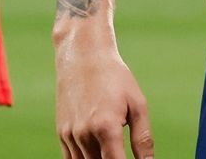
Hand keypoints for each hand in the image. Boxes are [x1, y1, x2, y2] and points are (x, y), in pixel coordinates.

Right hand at [54, 42, 154, 158]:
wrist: (83, 57)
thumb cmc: (115, 78)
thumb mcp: (137, 104)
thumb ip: (143, 138)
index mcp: (106, 127)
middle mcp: (84, 134)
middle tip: (121, 154)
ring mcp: (70, 135)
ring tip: (111, 151)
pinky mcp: (62, 133)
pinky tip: (97, 153)